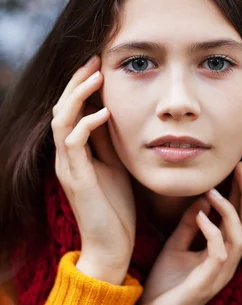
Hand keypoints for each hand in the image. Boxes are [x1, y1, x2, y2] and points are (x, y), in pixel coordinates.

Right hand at [51, 55, 135, 282]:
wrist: (111, 246)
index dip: (82, 85)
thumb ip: (109, 142)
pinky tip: (105, 112)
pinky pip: (74, 144)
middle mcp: (67, 156)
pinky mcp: (76, 179)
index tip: (100, 63)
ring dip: (78, 96)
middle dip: (77, 81)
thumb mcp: (116, 166)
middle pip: (62, 108)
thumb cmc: (116, 208)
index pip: (72, 110)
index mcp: (76, 152)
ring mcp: (68, 167)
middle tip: (95, 58)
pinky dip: (86, 124)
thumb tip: (113, 113)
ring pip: (61, 121)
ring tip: (96, 75)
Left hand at [130, 160, 241, 304]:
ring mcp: (220, 274)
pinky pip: (220, 253)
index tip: (238, 166)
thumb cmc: (165, 286)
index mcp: (223, 252)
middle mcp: (228, 262)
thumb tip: (201, 200)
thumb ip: (190, 225)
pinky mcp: (207, 283)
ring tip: (213, 191)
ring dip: (229, 211)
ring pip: (241, 237)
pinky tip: (201, 215)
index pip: (240, 218)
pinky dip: (213, 231)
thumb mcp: (176, 246)